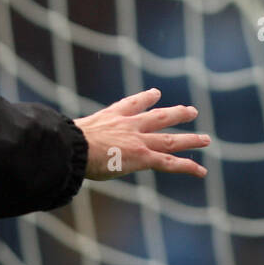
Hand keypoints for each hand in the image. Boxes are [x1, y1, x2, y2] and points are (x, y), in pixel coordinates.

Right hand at [74, 89, 209, 179]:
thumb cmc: (66, 142)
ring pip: (170, 139)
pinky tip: (201, 170)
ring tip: (206, 139)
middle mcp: (128, 125)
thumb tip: (57, 141)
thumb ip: (74, 136)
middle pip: (158, 117)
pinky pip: (169, 162)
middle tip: (191, 111)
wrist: (73, 146)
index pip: (132, 104)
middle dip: (175, 114)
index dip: (146, 98)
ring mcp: (138, 140)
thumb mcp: (69, 133)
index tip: (156, 94)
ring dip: (190, 139)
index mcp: (111, 116)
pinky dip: (187, 167)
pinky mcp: (142, 157)